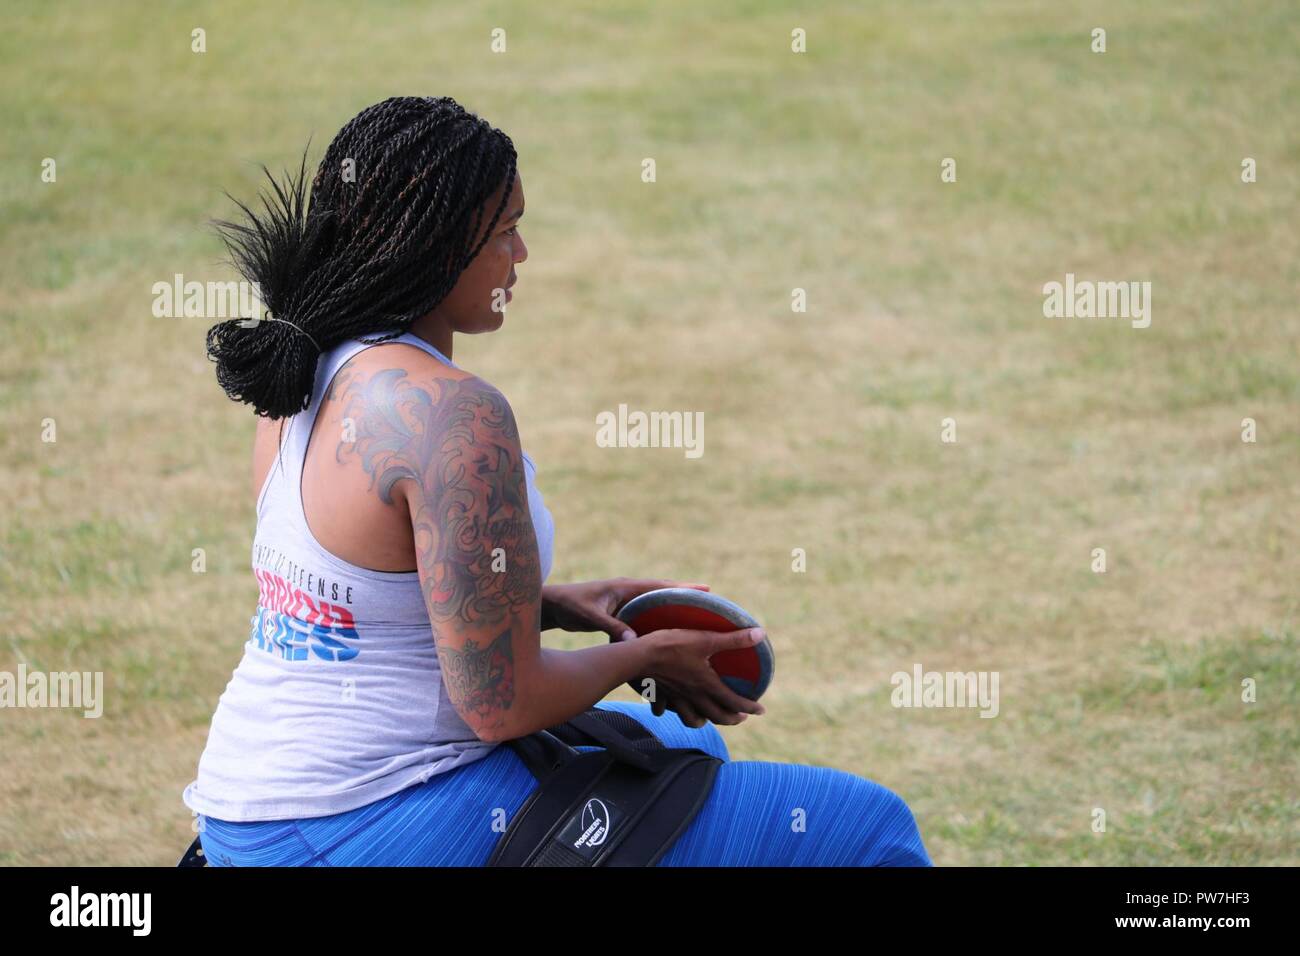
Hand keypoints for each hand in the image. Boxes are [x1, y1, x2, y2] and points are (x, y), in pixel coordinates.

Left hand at [540, 578, 709, 641]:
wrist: (552, 605)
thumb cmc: (569, 606)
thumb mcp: (591, 616)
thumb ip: (611, 626)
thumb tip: (634, 641)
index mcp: (625, 587)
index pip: (660, 586)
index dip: (683, 589)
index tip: (707, 590)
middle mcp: (628, 591)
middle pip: (664, 594)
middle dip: (686, 598)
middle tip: (713, 604)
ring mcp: (625, 601)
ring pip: (656, 605)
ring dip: (674, 611)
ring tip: (698, 619)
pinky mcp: (620, 612)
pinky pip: (645, 615)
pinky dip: (658, 621)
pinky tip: (669, 634)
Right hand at [637, 627, 767, 726]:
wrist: (639, 655)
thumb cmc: (673, 645)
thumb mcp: (706, 639)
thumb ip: (733, 639)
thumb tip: (760, 634)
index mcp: (707, 686)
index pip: (734, 702)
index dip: (750, 707)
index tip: (761, 710)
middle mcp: (693, 696)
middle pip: (716, 716)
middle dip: (731, 719)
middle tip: (740, 717)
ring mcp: (676, 698)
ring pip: (691, 719)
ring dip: (703, 721)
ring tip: (709, 717)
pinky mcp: (660, 694)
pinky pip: (665, 709)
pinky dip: (670, 711)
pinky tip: (669, 708)